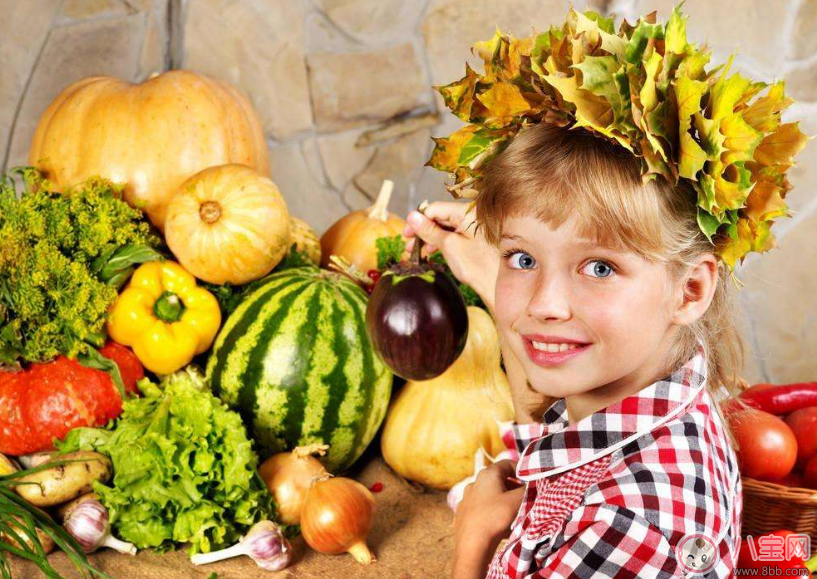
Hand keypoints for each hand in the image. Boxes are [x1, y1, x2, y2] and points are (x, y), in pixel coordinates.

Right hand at [404, 202, 498, 310]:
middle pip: (440, 217)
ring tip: (417, 251)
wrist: (498, 284)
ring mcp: (474, 226)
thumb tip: (412, 216)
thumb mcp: (448, 246)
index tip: (406, 234)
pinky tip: (431, 251)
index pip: (435, 208)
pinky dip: (441, 241)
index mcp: (468, 212)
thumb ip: (429, 230)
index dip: (418, 220)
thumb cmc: (477, 265)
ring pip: (445, 226)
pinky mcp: (475, 236)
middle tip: (408, 244)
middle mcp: (472, 215)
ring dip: (430, 237)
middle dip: (423, 230)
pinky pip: (454, 233)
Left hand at [451, 460, 524, 578]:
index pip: (507, 464)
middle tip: (525, 498)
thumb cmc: (496, 517)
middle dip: (513, 488)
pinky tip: (499, 524)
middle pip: (498, 480)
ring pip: (490, 495)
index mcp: (487, 474)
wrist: (473, 543)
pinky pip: (482, 508)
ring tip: (514, 513)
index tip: (531, 482)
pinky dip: (492, 511)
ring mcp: (467, 497)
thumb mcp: (517, 501)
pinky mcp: (463, 512)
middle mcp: (475, 482)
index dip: (521, 471)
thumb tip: (534, 485)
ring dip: (503, 500)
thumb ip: (528, 490)